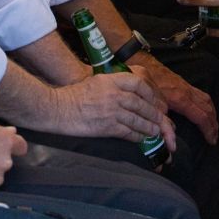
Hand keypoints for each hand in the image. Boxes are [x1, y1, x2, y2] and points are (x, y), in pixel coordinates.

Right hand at [49, 70, 171, 145]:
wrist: (58, 109)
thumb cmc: (74, 95)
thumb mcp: (96, 81)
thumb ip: (113, 84)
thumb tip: (130, 92)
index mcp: (112, 80)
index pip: (139, 84)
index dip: (151, 93)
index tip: (155, 100)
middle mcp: (114, 94)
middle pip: (141, 103)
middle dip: (154, 113)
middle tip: (161, 119)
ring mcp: (112, 111)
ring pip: (138, 119)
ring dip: (149, 126)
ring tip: (156, 131)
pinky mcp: (107, 127)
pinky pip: (128, 132)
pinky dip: (138, 136)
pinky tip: (141, 139)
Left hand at [138, 56, 218, 142]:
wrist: (142, 63)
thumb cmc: (145, 85)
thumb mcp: (152, 106)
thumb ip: (163, 121)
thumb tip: (171, 136)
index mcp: (181, 99)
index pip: (201, 117)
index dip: (208, 130)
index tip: (211, 141)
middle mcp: (188, 92)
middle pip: (207, 109)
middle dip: (213, 124)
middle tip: (215, 138)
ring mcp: (187, 86)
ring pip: (207, 100)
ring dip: (213, 114)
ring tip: (213, 127)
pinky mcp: (184, 83)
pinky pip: (202, 95)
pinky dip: (207, 105)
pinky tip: (206, 110)